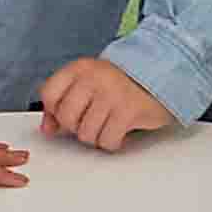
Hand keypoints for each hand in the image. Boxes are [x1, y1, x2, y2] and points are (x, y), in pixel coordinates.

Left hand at [37, 55, 172, 151]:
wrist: (164, 73)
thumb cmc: (123, 83)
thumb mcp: (89, 84)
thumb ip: (65, 102)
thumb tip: (47, 128)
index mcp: (80, 68)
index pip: (49, 94)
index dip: (55, 111)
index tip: (68, 113)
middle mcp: (93, 78)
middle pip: (66, 117)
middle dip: (76, 127)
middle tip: (92, 121)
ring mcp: (111, 94)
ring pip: (86, 134)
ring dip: (97, 136)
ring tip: (108, 125)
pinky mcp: (128, 111)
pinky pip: (107, 141)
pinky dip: (112, 142)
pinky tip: (119, 131)